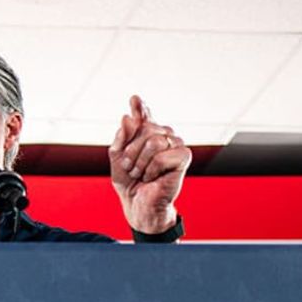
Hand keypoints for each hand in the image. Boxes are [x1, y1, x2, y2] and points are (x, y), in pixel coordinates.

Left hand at [108, 95, 190, 233]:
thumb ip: (121, 137)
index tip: (134, 99)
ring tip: (140, 173)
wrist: (137, 203)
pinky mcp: (184, 156)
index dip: (140, 107)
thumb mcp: (117, 157)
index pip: (144, 116)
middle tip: (130, 167)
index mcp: (147, 133)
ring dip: (140, 162)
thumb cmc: (129, 181)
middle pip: (145, 128)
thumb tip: (128, 117)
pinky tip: (153, 176)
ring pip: (154, 141)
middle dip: (131, 151)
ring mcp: (175, 144)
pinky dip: (152, 169)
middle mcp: (163, 134)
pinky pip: (163, 155)